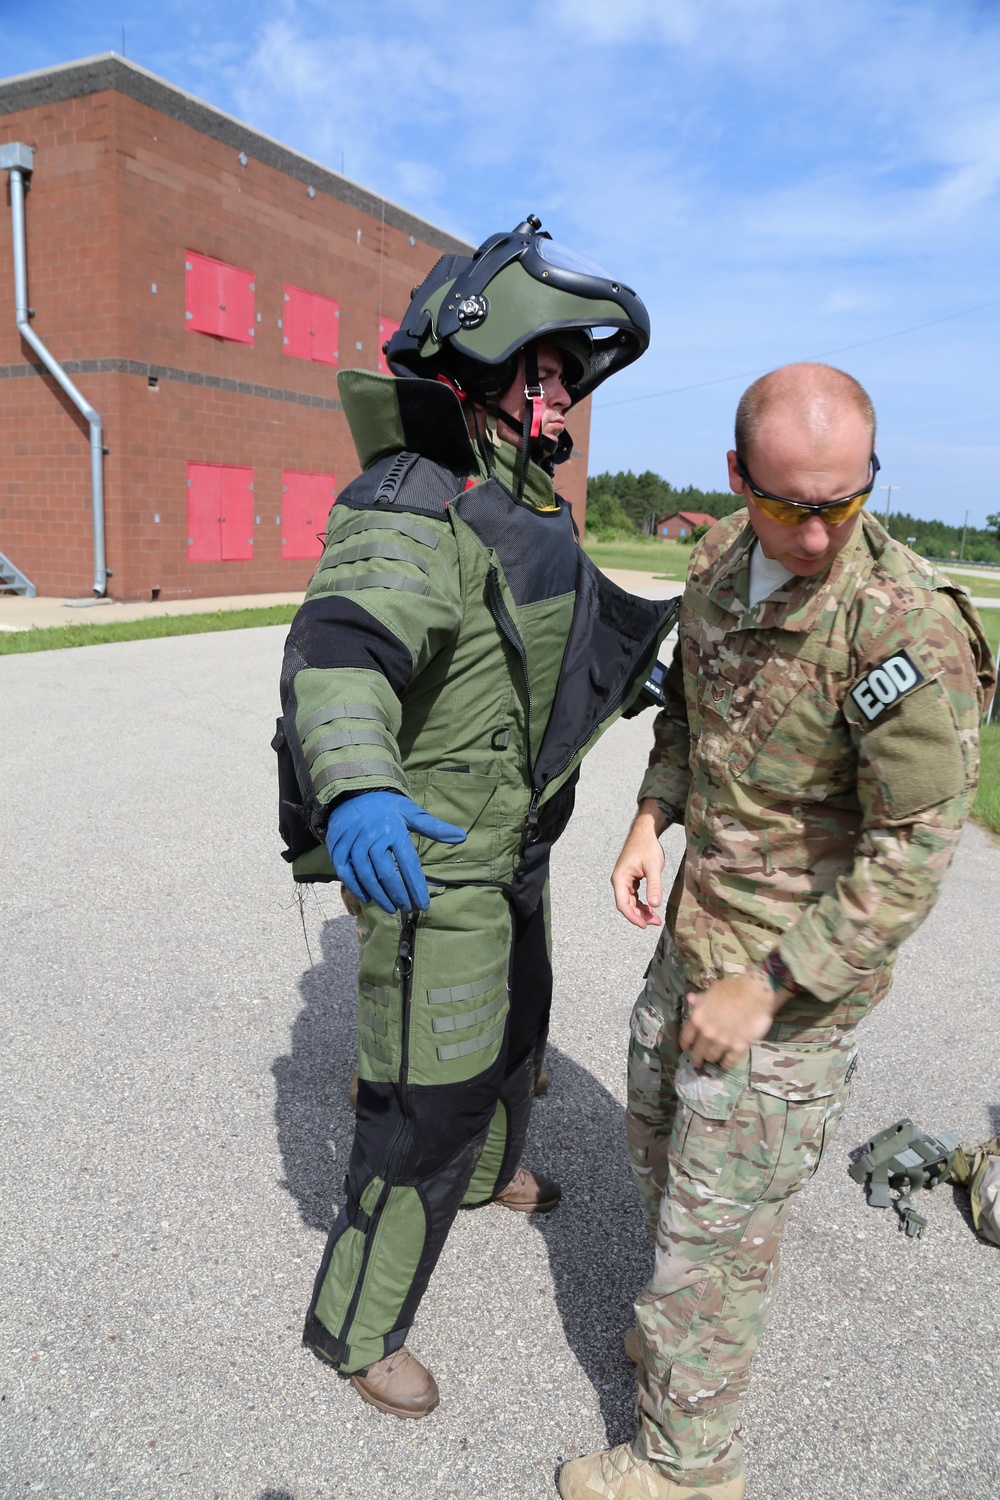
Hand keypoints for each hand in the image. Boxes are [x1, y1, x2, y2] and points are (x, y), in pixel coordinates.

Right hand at [325, 791, 465, 913]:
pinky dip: (356, 888)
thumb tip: (462, 837)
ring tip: (391, 908)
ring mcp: (353, 844)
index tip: (423, 904)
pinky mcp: (338, 848)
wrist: (352, 793)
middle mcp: (373, 838)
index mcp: (394, 830)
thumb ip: (435, 828)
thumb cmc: (386, 807)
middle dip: (399, 895)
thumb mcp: (411, 812)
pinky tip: (368, 898)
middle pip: (386, 873)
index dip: (416, 886)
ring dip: (379, 896)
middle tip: (407, 908)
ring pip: (366, 876)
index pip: (408, 864)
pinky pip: (346, 873)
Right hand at [611, 800, 667, 928]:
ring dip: (641, 911)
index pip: (623, 904)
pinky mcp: (630, 879)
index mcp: (620, 878)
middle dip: (640, 916)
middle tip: (656, 922)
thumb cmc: (647, 846)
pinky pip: (634, 896)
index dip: (633, 917)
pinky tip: (651, 907)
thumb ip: (654, 886)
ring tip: (655, 918)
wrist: (644, 832)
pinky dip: (642, 903)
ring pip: (630, 902)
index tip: (644, 925)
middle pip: (626, 905)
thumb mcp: (653, 867)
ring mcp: (624, 880)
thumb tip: (655, 905)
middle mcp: (619, 881)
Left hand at [680, 970, 786, 1070]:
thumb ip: (701, 1000)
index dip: (686, 1045)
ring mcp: (722, 1042)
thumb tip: (690, 999)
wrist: (755, 993)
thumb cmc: (732, 988)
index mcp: (698, 1018)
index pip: (686, 1038)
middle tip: (698, 1061)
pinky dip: (726, 1064)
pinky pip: (729, 1062)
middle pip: (698, 1052)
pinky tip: (726, 1063)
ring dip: (712, 1058)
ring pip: (712, 1057)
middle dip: (697, 1057)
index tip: (687, 1048)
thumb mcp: (712, 991)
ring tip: (714, 1058)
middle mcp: (707, 1033)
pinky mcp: (738, 1047)